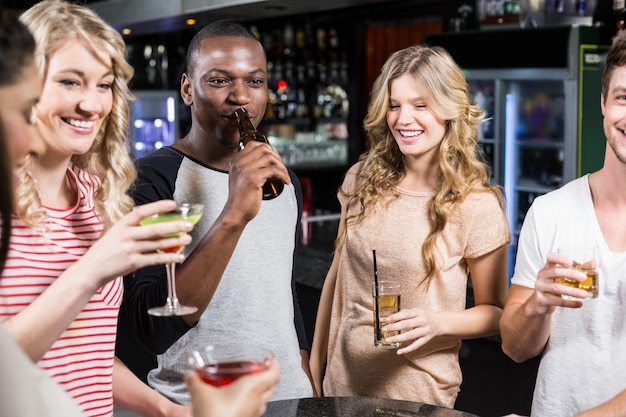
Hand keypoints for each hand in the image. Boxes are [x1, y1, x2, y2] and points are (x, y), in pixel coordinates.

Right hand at [75, 200, 193, 287]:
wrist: (90, 270)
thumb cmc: (104, 251)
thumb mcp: (114, 233)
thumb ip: (132, 228)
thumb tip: (156, 223)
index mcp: (121, 224)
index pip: (142, 212)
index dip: (158, 207)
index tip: (173, 204)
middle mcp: (126, 235)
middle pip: (155, 229)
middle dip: (175, 226)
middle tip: (189, 225)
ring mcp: (129, 250)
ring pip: (157, 244)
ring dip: (175, 241)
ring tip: (188, 239)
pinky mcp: (133, 263)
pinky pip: (155, 259)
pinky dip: (169, 258)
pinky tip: (179, 257)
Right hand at [185, 359, 279, 416]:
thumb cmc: (215, 416)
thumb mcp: (200, 393)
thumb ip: (194, 380)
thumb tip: (190, 375)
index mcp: (253, 387)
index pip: (274, 373)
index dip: (274, 363)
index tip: (270, 358)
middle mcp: (257, 400)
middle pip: (272, 385)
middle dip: (267, 376)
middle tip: (258, 369)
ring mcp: (254, 413)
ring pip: (264, 398)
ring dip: (260, 390)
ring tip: (247, 385)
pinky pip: (255, 409)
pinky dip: (250, 402)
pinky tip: (237, 402)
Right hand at [225, 141, 289, 220]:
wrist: (235, 213)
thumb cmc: (241, 199)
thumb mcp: (241, 179)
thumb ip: (249, 168)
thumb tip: (269, 161)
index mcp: (236, 162)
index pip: (253, 144)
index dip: (268, 148)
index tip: (275, 158)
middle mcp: (239, 164)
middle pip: (264, 149)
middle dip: (277, 156)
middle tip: (282, 168)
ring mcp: (246, 170)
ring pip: (270, 158)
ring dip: (282, 166)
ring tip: (284, 176)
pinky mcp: (253, 179)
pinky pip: (274, 170)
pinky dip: (283, 175)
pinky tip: (285, 181)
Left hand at [381, 307, 439, 354]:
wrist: (440, 322)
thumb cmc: (425, 316)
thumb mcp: (417, 311)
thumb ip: (405, 313)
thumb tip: (391, 319)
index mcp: (419, 312)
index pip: (406, 314)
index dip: (396, 317)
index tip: (387, 320)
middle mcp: (423, 321)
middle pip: (407, 325)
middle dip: (394, 327)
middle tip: (384, 330)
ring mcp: (425, 331)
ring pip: (410, 336)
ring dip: (397, 338)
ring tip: (388, 340)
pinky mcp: (426, 339)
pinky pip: (416, 346)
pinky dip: (407, 349)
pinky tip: (399, 352)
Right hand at [532, 251, 587, 313]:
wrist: (541, 302)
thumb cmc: (555, 284)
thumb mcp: (565, 276)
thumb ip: (580, 269)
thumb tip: (595, 263)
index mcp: (548, 267)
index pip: (550, 258)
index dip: (559, 259)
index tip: (570, 262)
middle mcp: (542, 275)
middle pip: (555, 272)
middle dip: (570, 274)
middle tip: (584, 278)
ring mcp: (540, 287)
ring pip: (556, 288)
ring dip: (572, 291)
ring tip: (584, 294)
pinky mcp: (541, 299)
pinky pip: (557, 301)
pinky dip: (569, 303)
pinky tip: (579, 304)